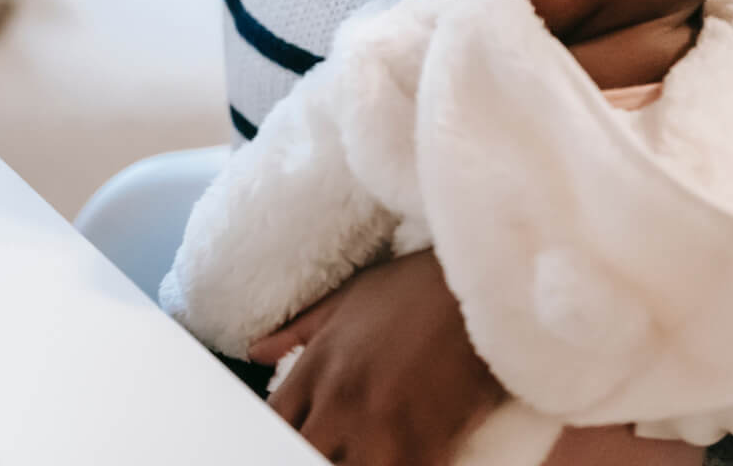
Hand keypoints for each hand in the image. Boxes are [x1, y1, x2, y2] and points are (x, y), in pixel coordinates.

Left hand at [251, 250, 501, 465]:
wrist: (475, 285)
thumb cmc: (414, 288)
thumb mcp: (347, 299)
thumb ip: (298, 331)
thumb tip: (256, 349)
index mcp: (318, 367)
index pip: (274, 422)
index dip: (278, 437)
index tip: (293, 437)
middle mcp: (341, 400)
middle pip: (302, 453)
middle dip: (314, 453)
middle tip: (334, 446)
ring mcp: (383, 425)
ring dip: (355, 464)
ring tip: (365, 453)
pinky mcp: (428, 443)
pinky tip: (403, 459)